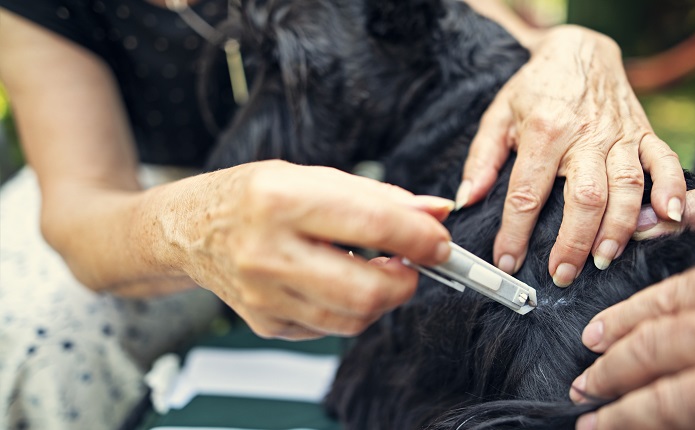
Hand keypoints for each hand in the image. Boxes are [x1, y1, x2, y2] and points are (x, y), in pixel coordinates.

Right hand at [170, 160, 453, 339]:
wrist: (190, 230)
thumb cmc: (253, 196)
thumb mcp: (313, 177)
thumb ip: (378, 196)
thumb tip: (435, 212)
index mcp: (280, 200)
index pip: (373, 226)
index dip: (421, 238)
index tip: (441, 241)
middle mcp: (266, 252)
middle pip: (367, 290)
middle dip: (407, 281)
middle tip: (411, 264)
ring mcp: (263, 295)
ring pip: (354, 318)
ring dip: (381, 297)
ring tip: (373, 269)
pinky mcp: (265, 322)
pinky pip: (330, 327)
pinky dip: (348, 308)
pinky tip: (333, 281)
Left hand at [457, 25, 684, 286]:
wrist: (579, 50)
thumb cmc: (536, 87)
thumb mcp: (498, 115)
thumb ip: (482, 159)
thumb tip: (467, 199)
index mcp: (543, 131)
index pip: (526, 193)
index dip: (515, 233)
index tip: (507, 261)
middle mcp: (584, 135)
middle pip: (584, 198)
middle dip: (573, 242)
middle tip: (562, 274)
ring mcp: (619, 135)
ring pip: (625, 188)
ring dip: (618, 229)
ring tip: (603, 260)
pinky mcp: (643, 133)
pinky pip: (664, 162)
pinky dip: (671, 190)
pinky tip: (670, 219)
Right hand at [569, 256, 694, 429]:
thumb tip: (667, 419)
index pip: (670, 400)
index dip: (625, 416)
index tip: (595, 424)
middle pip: (656, 347)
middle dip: (612, 371)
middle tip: (582, 387)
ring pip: (665, 303)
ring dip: (621, 324)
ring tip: (591, 340)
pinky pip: (693, 280)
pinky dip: (657, 295)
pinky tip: (637, 306)